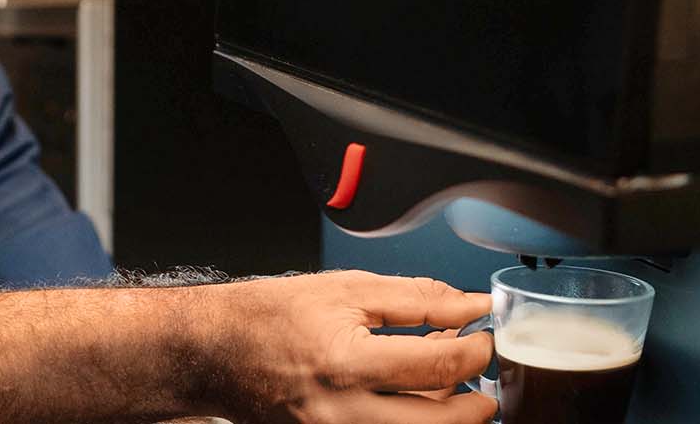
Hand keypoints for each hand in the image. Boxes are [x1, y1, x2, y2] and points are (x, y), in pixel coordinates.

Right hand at [200, 271, 495, 423]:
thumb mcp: (346, 290)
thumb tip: (471, 306)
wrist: (214, 353)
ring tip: (448, 392)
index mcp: (345, 361)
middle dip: (476, 404)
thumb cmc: (272, 315)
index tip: (484, 337)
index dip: (477, 351)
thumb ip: (417, 299)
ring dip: (446, 420)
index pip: (439, 366)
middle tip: (483, 381)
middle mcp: (340, 413)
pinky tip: (413, 402)